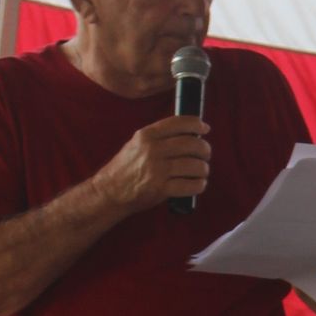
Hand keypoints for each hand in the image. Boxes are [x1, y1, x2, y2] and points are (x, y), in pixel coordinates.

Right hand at [93, 114, 209, 215]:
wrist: (110, 191)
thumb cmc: (126, 167)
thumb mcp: (136, 143)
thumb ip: (158, 137)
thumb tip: (188, 133)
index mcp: (147, 135)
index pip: (179, 123)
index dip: (196, 124)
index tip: (205, 128)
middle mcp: (152, 150)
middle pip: (192, 144)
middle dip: (205, 149)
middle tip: (206, 154)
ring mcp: (157, 170)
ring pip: (195, 165)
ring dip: (203, 169)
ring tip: (202, 171)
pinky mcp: (161, 189)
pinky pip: (191, 185)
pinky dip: (199, 185)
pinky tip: (198, 183)